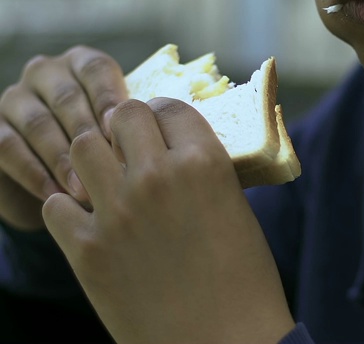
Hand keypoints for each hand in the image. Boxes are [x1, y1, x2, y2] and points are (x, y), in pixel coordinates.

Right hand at [0, 46, 127, 229]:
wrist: (64, 183)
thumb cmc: (107, 154)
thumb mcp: (125, 136)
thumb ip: (136, 127)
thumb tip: (158, 141)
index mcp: (83, 65)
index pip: (96, 70)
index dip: (109, 99)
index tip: (121, 131)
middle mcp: (47, 73)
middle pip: (67, 97)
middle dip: (89, 136)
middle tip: (110, 169)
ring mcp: (15, 98)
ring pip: (37, 123)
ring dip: (64, 159)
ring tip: (88, 191)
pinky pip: (9, 147)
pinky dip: (35, 173)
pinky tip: (57, 196)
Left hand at [42, 98, 294, 342]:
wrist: (223, 343)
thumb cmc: (244, 281)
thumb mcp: (236, 211)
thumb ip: (204, 174)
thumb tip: (176, 155)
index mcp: (204, 163)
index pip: (170, 107)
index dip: (165, 116)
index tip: (162, 129)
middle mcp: (157, 177)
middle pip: (123, 115)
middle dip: (128, 126)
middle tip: (134, 149)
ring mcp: (117, 212)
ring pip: (83, 147)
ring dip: (96, 159)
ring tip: (109, 181)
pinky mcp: (87, 250)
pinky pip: (57, 204)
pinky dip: (69, 208)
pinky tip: (90, 221)